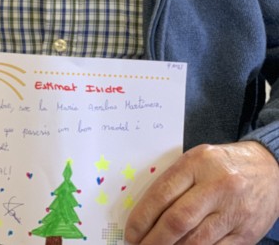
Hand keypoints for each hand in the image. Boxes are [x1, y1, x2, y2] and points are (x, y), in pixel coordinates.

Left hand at [125, 141, 278, 244]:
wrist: (268, 168)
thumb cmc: (223, 164)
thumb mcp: (197, 160)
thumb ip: (174, 182)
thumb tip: (144, 213)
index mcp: (198, 163)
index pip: (162, 194)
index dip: (142, 217)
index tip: (131, 232)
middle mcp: (217, 185)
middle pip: (177, 220)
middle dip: (154, 240)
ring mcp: (234, 211)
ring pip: (196, 241)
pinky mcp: (247, 233)